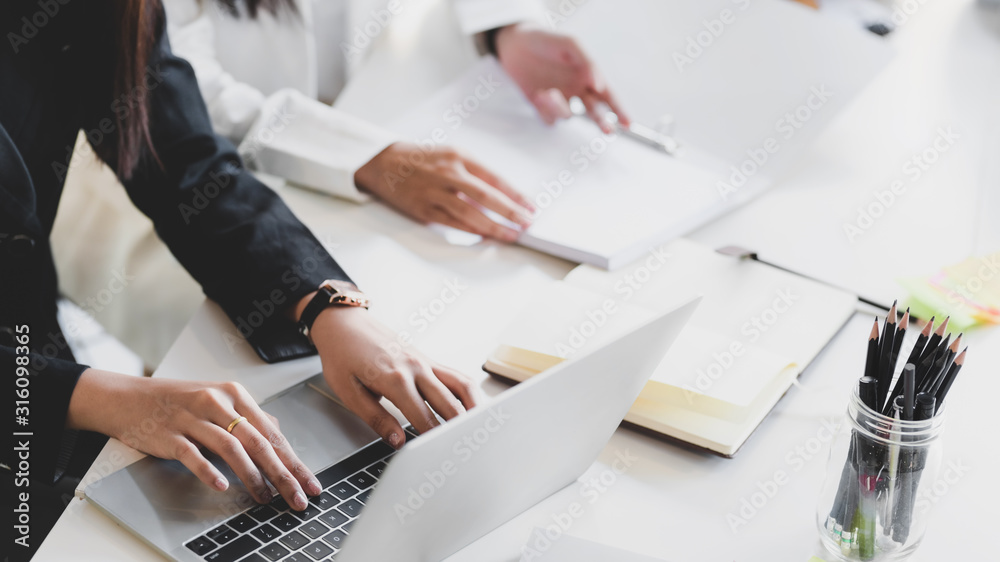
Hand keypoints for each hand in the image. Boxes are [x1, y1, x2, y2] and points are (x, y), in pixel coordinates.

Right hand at [67, 369, 319, 509]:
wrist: (128, 397)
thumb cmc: (176, 402)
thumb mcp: (217, 401)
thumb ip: (247, 417)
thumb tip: (277, 432)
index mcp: (234, 395)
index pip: (272, 433)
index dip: (294, 461)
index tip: (311, 483)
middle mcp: (217, 403)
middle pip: (258, 442)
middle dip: (282, 473)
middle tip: (297, 497)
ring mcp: (193, 418)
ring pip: (231, 447)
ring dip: (252, 476)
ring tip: (265, 497)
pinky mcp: (170, 434)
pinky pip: (193, 454)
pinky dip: (208, 470)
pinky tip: (222, 485)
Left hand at [305, 305, 480, 448]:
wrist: (344, 322)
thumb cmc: (342, 355)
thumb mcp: (349, 392)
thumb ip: (376, 418)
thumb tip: (398, 440)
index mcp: (394, 378)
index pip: (423, 417)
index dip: (434, 440)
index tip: (443, 457)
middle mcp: (416, 368)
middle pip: (449, 404)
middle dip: (460, 429)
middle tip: (469, 450)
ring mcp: (425, 361)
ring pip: (461, 385)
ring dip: (474, 408)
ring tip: (482, 429)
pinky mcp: (427, 359)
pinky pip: (455, 375)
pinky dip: (468, 392)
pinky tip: (472, 407)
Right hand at [355, 142, 533, 240]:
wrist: (383, 162)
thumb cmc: (423, 159)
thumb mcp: (451, 155)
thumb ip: (474, 174)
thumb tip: (502, 198)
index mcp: (458, 156)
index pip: (494, 178)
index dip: (515, 194)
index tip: (531, 206)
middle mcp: (447, 173)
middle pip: (485, 196)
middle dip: (510, 212)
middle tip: (527, 223)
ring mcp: (434, 192)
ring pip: (470, 214)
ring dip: (493, 227)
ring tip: (510, 235)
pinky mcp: (423, 209)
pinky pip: (452, 223)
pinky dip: (470, 231)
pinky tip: (485, 236)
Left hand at [494, 24, 628, 133]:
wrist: (515, 43)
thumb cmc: (546, 40)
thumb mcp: (570, 45)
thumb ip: (587, 63)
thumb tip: (600, 84)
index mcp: (587, 76)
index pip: (608, 96)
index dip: (619, 111)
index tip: (628, 124)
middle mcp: (576, 90)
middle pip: (595, 112)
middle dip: (602, 121)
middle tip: (607, 130)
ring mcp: (560, 99)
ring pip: (567, 115)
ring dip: (559, 107)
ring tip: (547, 92)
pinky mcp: (541, 106)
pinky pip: (549, 118)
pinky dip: (545, 110)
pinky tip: (538, 95)